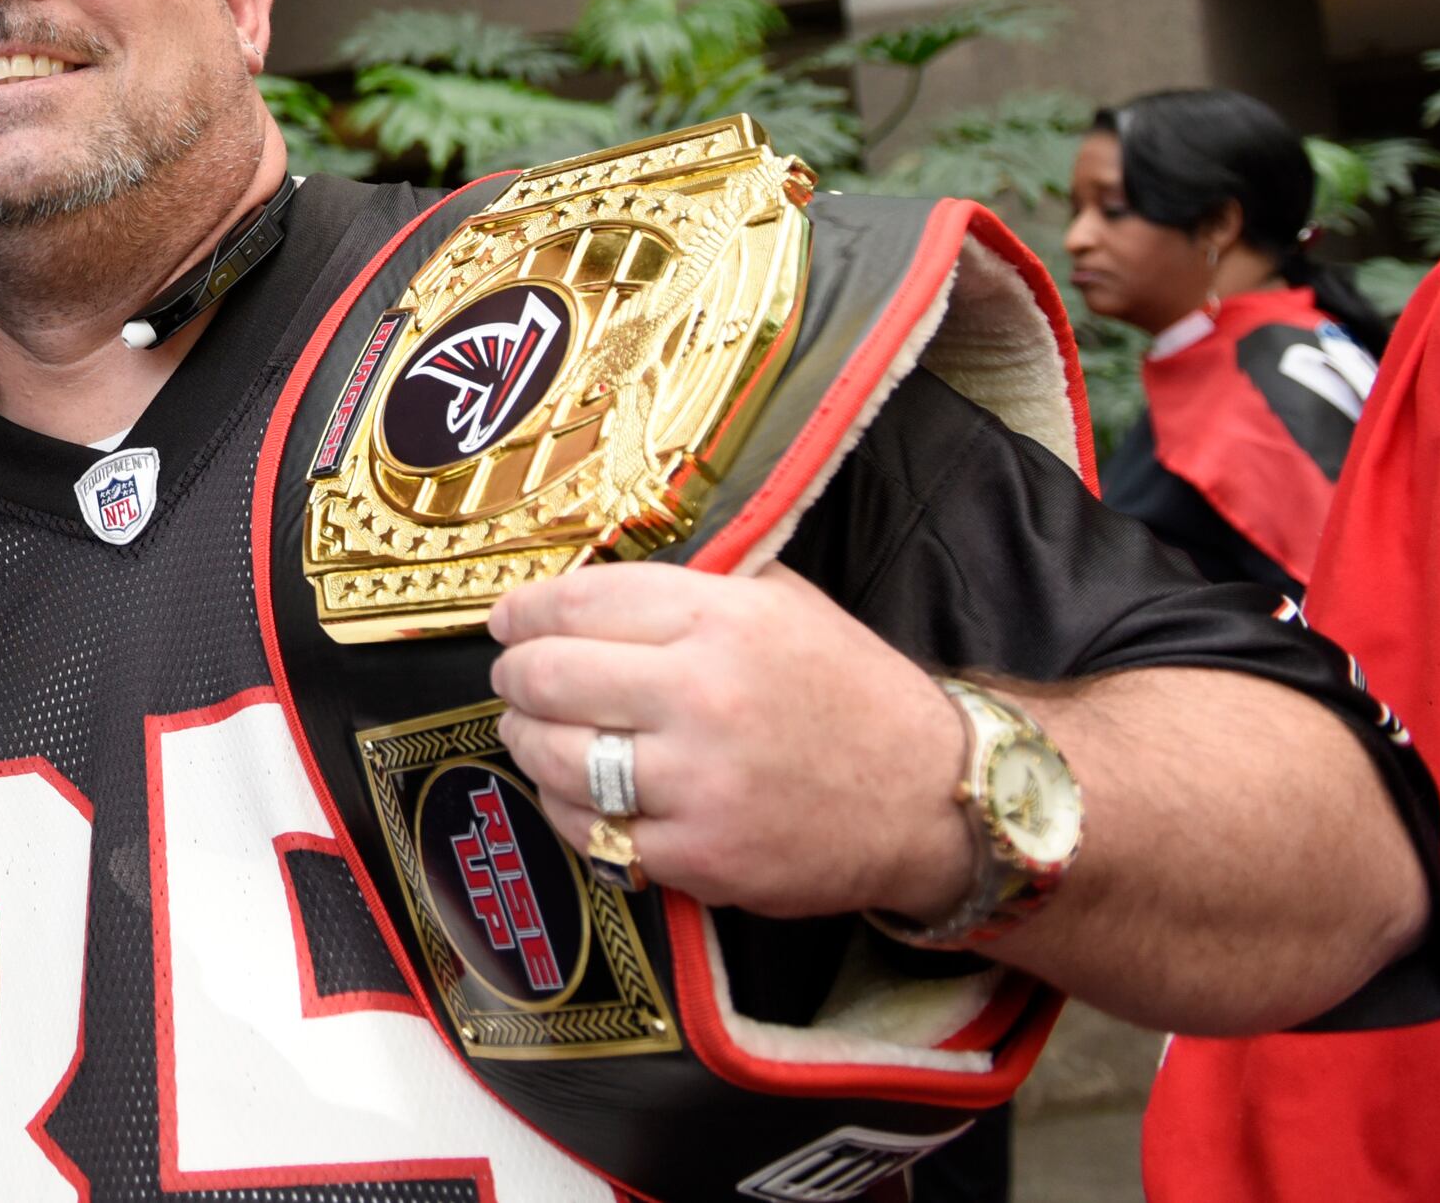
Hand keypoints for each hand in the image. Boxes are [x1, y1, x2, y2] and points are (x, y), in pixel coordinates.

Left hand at [488, 560, 970, 920]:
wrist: (931, 798)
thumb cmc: (848, 691)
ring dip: (527, 740)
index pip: (576, 603)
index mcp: (719, 620)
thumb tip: (584, 582)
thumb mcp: (780, 601)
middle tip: (515, 677)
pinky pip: (590, 831)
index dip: (524, 611)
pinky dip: (568, 809)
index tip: (508, 620)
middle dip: (514, 676)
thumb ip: (688, 585)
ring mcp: (699, 784)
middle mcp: (702, 697)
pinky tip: (578, 790)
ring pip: (554, 757)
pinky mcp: (701, 858)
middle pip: (547, 677)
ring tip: (535, 730)